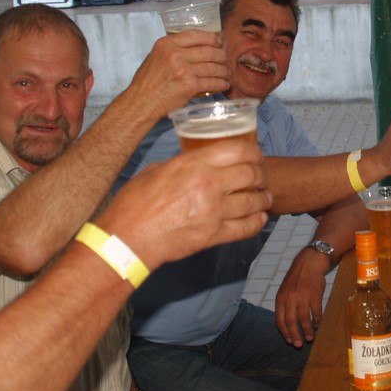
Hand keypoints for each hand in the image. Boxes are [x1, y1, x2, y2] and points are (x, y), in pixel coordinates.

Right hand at [95, 140, 269, 268]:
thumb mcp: (155, 171)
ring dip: (263, 198)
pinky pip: (246, 227)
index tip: (255, 155)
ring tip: (264, 197)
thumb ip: (181, 165)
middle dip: (260, 174)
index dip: (253, 151)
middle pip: (251, 174)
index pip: (238, 150)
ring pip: (253, 201)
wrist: (127, 240)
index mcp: (193, 164)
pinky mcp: (213, 235)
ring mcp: (213, 211)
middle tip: (260, 177)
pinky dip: (257, 222)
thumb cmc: (133, 204)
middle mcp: (208, 184)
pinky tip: (259, 218)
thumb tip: (194, 163)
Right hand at [129, 30, 230, 115]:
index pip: (196, 35)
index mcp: (167, 44)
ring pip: (213, 67)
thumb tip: (197, 47)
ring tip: (226, 74)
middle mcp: (175, 54)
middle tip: (225, 61)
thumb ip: (173, 49)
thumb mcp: (156, 56)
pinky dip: (221, 84)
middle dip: (221, 56)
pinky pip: (212, 82)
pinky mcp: (190, 85)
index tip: (218, 43)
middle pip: (209, 50)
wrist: (141, 102)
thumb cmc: (147, 82)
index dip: (212, 39)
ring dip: (223, 71)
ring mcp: (184, 69)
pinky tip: (224, 85)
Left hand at [274, 249, 331, 345]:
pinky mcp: (314, 294)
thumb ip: (285, 305)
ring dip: (307, 330)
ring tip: (310, 338)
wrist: (309, 262)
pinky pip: (315, 311)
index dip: (284, 332)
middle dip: (295, 335)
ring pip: (303, 318)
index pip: (279, 320)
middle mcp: (290, 298)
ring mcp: (302, 296)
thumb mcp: (285, 290)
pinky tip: (318, 325)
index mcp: (281, 298)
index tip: (289, 341)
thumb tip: (287, 324)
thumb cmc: (297, 278)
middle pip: (290, 321)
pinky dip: (317, 320)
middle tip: (299, 344)